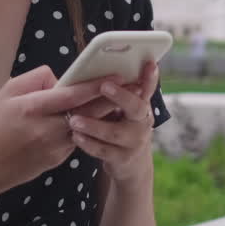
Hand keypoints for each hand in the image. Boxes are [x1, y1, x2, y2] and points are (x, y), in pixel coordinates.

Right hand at [0, 65, 108, 193]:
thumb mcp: (7, 92)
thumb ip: (35, 80)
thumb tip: (60, 79)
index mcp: (34, 108)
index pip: (72, 95)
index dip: (96, 85)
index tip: (117, 74)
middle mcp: (48, 129)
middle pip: (89, 113)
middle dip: (112, 99)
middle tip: (133, 86)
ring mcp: (55, 148)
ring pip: (86, 127)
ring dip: (103, 115)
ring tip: (119, 100)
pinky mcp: (58, 159)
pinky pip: (76, 139)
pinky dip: (86, 129)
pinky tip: (96, 120)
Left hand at [65, 61, 157, 184]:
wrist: (130, 163)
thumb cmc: (120, 125)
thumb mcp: (124, 108)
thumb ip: (118, 91)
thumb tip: (98, 63)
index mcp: (142, 105)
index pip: (148, 87)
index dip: (150, 76)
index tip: (149, 63)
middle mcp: (143, 121)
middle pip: (136, 106)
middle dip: (120, 95)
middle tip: (103, 85)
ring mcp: (135, 141)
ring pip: (115, 132)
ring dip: (94, 126)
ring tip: (74, 119)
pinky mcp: (123, 158)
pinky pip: (104, 150)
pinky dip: (89, 143)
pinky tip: (76, 136)